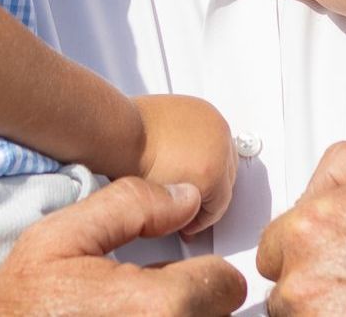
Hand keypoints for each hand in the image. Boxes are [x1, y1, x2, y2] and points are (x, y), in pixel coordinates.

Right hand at [0, 177, 246, 315]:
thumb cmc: (19, 313)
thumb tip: (185, 196)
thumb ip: (130, 205)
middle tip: (140, 306)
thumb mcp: (59, 238)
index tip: (169, 277)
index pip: (227, 282)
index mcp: (158, 308)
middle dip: (191, 304)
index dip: (199, 272)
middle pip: (219, 316)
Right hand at [134, 94, 235, 233]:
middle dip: (207, 195)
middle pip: (225, 173)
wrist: (120, 131)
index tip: (194, 192)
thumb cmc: (127, 132)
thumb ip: (176, 142)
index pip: (219, 154)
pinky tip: (182, 228)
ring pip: (221, 193)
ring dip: (202, 208)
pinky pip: (214, 209)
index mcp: (207, 117)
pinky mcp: (212, 175)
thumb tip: (172, 162)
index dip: (205, 179)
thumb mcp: (160, 126)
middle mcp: (219, 131)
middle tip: (191, 213)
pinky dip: (199, 221)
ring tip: (184, 223)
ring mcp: (219, 151)